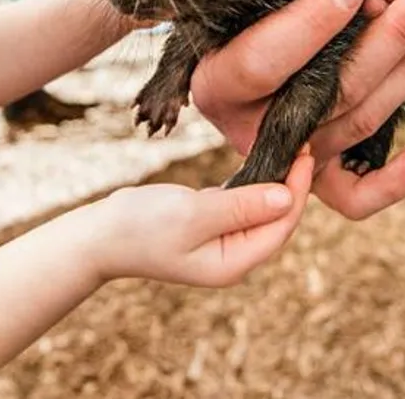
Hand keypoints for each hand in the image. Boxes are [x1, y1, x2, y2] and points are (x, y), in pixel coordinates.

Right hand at [91, 152, 312, 286]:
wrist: (100, 236)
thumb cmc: (141, 227)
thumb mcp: (193, 213)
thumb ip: (240, 206)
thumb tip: (286, 196)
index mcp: (233, 262)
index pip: (280, 225)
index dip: (297, 190)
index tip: (305, 153)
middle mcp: (232, 256)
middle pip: (275, 219)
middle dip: (291, 184)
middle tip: (301, 143)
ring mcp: (220, 241)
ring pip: (259, 209)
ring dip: (274, 182)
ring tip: (288, 148)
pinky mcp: (207, 225)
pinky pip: (240, 204)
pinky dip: (252, 184)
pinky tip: (261, 162)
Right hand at [189, 0, 404, 220]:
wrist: (255, 60)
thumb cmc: (248, 16)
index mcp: (213, 83)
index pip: (259, 61)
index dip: (306, 27)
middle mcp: (245, 126)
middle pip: (323, 93)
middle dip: (385, 40)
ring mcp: (284, 155)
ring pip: (354, 123)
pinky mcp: (318, 177)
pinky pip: (355, 198)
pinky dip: (394, 181)